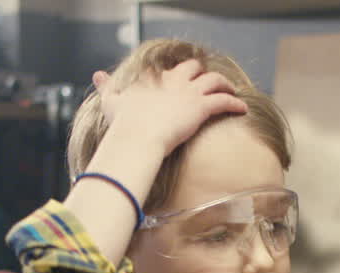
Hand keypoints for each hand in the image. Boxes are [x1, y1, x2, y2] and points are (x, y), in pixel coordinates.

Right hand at [93, 60, 247, 156]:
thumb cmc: (122, 124)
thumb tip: (96, 76)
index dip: (175, 76)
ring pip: (215, 80)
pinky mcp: (201, 107)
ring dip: (225, 84)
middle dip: (202, 73)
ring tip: (232, 91)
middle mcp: (172, 80)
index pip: (167, 70)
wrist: (137, 138)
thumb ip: (106, 87)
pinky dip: (236, 103)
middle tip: (209, 83)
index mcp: (152, 78)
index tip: (180, 83)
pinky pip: (225, 100)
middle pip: (193, 67)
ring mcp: (188, 92)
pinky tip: (243, 108)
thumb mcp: (111, 101)